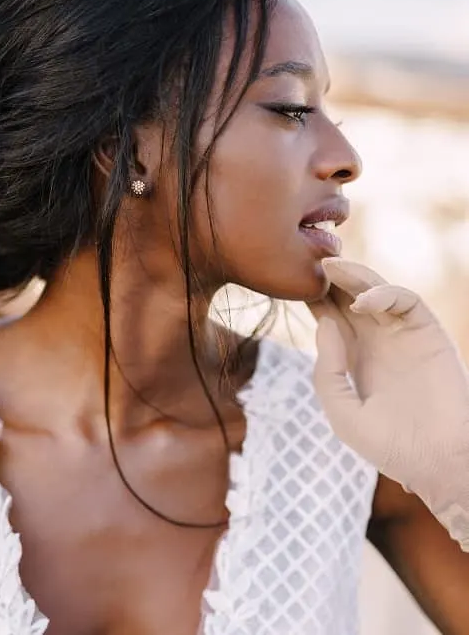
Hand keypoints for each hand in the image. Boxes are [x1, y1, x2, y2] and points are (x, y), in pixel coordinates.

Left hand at [307, 258, 468, 548]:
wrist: (436, 463)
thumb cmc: (389, 445)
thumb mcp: (342, 409)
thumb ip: (327, 370)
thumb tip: (324, 323)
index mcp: (352, 355)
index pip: (327, 314)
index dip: (309, 296)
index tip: (285, 280)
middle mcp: (376, 339)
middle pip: (347, 295)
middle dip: (327, 277)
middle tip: (304, 257)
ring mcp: (402, 334)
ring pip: (374, 289)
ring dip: (352, 274)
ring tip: (327, 267)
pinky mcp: (428, 332)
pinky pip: (406, 300)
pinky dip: (383, 293)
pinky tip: (360, 303)